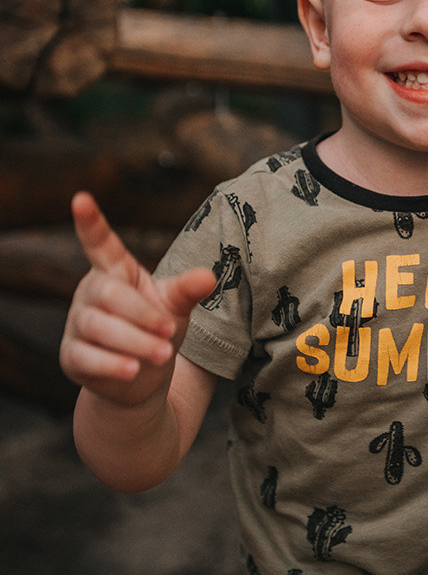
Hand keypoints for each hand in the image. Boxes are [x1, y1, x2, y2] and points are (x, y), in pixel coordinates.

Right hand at [60, 192, 215, 407]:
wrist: (142, 376)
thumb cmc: (158, 328)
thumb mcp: (176, 305)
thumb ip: (188, 289)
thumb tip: (209, 275)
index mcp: (114, 271)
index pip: (100, 244)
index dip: (90, 223)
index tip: (80, 197)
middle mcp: (90, 293)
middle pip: (107, 294)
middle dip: (141, 314)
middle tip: (170, 331)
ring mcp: (77, 324)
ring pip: (97, 328)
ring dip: (133, 342)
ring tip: (162, 353)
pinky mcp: (72, 356)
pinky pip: (86, 357)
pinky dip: (111, 365)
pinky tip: (132, 371)